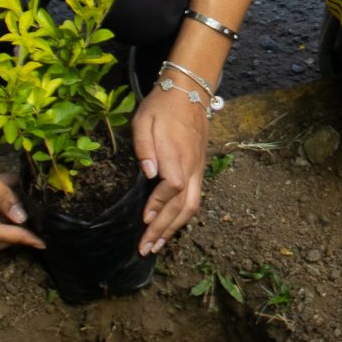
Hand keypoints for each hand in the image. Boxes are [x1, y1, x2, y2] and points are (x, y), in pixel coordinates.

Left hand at [130, 83, 208, 255]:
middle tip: (145, 248)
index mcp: (177, 154)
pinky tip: (169, 227)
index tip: (143, 218)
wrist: (189, 92)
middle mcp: (191, 166)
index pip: (172, 187)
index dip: (159, 205)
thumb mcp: (143, 119)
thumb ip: (144, 147)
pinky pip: (194, 199)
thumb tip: (148, 174)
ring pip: (192, 206)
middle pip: (183, 205)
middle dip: (163, 230)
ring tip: (156, 245)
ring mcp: (197, 169)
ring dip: (174, 228)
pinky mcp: (198, 169)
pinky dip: (181, 218)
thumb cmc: (161, 106)